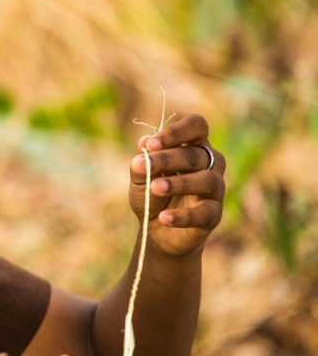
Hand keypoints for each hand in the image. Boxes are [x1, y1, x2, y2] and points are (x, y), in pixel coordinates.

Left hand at [129, 113, 225, 256]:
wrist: (155, 229)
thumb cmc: (151, 194)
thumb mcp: (140, 177)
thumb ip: (142, 162)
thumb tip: (143, 142)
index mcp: (193, 146)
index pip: (197, 126)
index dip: (177, 131)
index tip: (151, 144)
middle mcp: (210, 163)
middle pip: (195, 155)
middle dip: (167, 159)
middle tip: (144, 166)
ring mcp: (215, 189)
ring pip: (207, 180)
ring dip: (179, 183)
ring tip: (155, 187)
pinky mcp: (214, 214)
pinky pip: (204, 213)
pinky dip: (183, 215)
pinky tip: (163, 217)